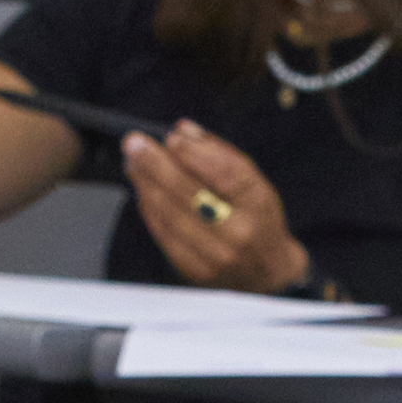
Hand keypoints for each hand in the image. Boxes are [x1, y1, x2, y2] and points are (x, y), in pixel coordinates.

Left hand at [125, 121, 310, 294]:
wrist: (267, 272)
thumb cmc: (257, 218)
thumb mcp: (253, 182)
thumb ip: (219, 153)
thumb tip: (183, 130)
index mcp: (259, 204)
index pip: (225, 174)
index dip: (194, 154)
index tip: (171, 138)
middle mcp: (240, 232)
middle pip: (190, 194)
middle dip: (157, 165)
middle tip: (134, 144)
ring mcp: (217, 256)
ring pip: (171, 214)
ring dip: (146, 185)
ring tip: (133, 163)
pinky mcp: (196, 271)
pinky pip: (165, 235)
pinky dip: (150, 209)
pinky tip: (144, 191)